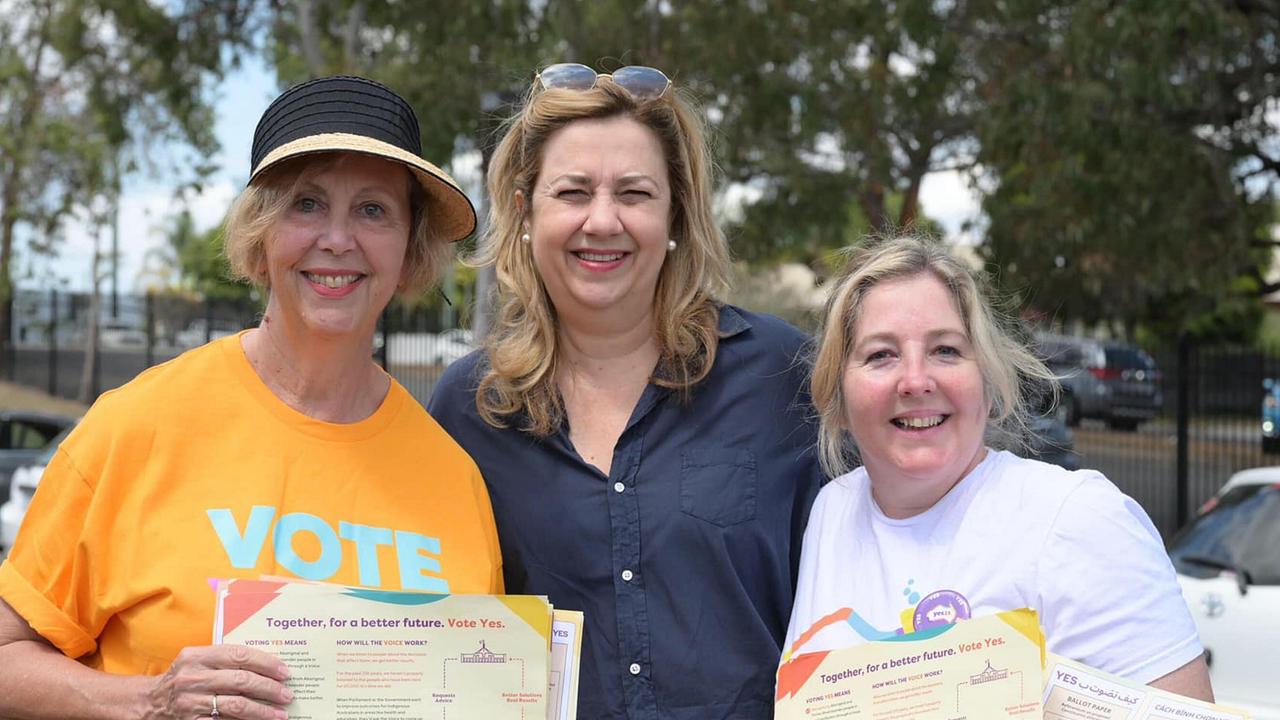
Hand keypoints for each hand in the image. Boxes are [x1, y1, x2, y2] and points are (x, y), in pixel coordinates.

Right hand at [145, 644, 292, 719]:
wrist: (150, 703)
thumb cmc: (184, 678)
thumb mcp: (198, 661)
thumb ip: (225, 659)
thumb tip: (269, 666)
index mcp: (196, 656)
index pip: (239, 655)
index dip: (266, 663)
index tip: (284, 671)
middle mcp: (192, 677)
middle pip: (241, 681)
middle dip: (269, 688)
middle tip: (287, 694)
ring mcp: (190, 702)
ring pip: (236, 705)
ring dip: (263, 710)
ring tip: (280, 713)